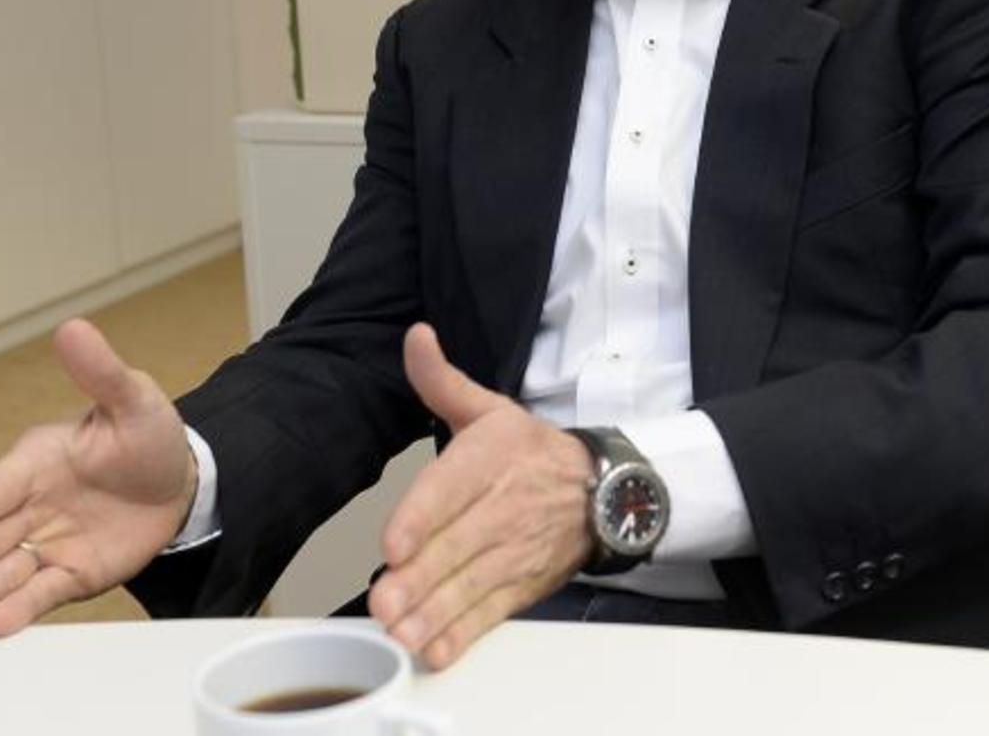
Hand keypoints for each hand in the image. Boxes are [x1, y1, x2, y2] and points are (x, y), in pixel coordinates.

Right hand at [0, 318, 195, 646]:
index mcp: (33, 463)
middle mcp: (29, 507)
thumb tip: (73, 328)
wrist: (181, 480)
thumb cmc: (147, 433)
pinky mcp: (72, 575)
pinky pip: (42, 594)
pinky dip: (20, 609)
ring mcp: (48, 544)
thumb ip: (101, 372)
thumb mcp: (132, 399)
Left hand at [368, 324, 592, 669]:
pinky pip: (492, 614)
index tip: (393, 544)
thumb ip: (441, 380)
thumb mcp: (490, 408)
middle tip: (385, 600)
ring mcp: (513, 553)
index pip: (451, 489)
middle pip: (457, 546)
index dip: (421, 519)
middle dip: (420, 578)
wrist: (603, 490)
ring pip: (472, 586)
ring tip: (402, 633)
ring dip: (436, 613)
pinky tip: (437, 652)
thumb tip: (415, 336)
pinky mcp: (522, 588)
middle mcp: (502, 508)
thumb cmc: (531, 452)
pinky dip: (465, 636)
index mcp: (490, 459)